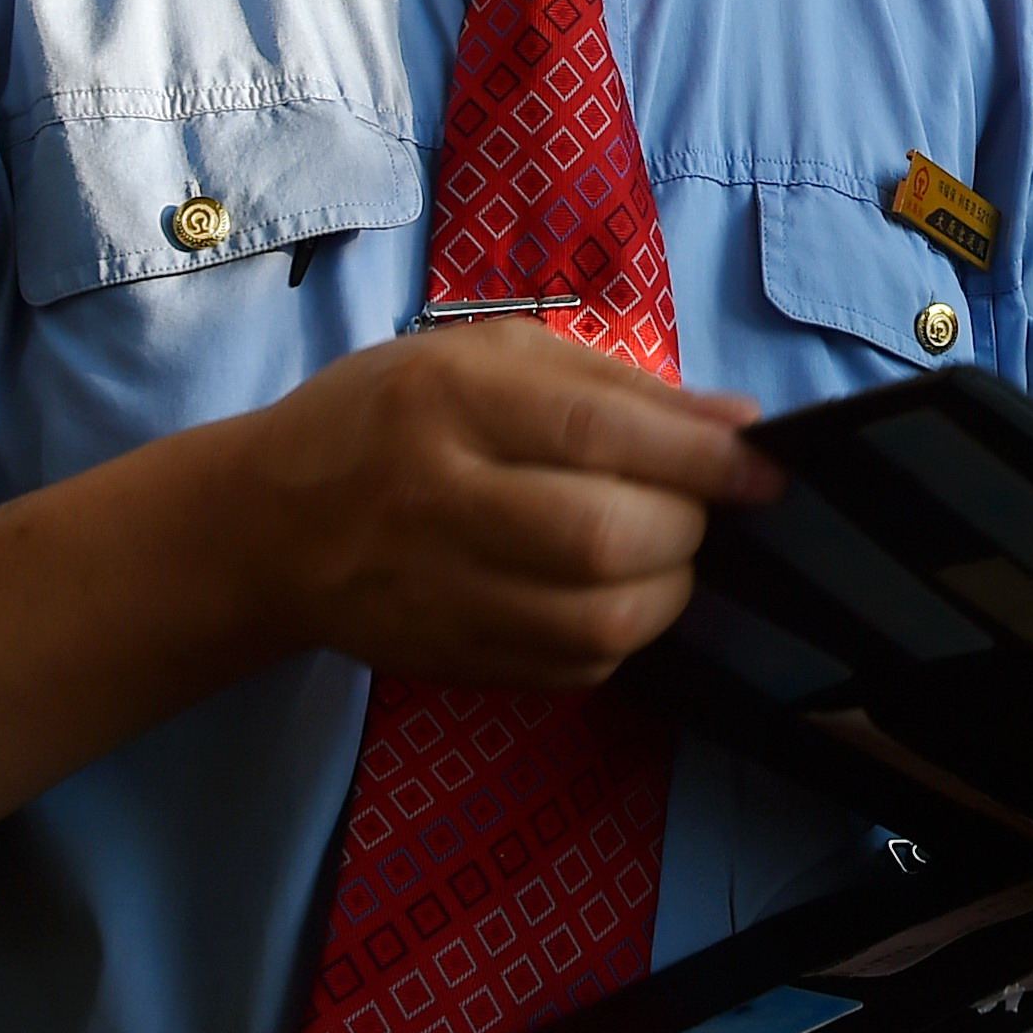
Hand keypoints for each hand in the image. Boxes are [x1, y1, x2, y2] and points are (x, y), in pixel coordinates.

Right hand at [235, 317, 778, 690]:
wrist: (268, 522)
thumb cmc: (391, 415)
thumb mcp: (490, 360)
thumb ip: (618, 387)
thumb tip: (738, 426)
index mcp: (451, 401)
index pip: (599, 435)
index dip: (700, 458)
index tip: (764, 470)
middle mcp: (438, 500)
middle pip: (601, 538)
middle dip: (683, 530)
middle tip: (692, 511)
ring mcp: (437, 594)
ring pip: (594, 625)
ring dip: (663, 595)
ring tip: (659, 557)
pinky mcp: (446, 661)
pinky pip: (569, 672)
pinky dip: (617, 641)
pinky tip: (608, 598)